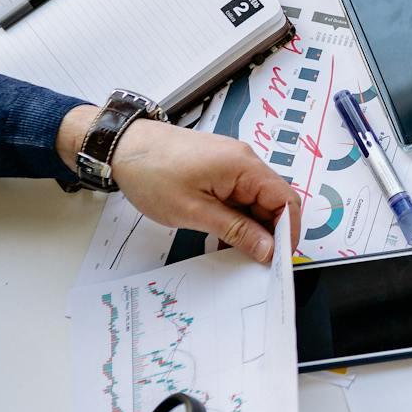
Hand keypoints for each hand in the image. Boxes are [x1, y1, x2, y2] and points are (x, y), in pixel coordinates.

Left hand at [76, 115, 300, 263]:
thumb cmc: (153, 173)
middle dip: (269, 234)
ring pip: (256, 202)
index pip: (286, 200)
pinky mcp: (220, 170)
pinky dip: (236, 218)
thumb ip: (236, 230)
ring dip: (251, 228)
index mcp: (244, 167)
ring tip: (235, 254)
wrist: (123, 147)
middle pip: (273, 202)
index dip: (288, 232)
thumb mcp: (194, 211)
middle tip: (256, 264)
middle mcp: (245, 162)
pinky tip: (222, 238)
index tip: (279, 261)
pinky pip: (239, 197)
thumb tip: (268, 249)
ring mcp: (232, 165)